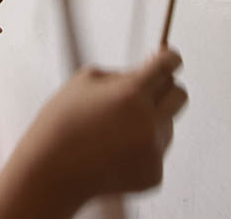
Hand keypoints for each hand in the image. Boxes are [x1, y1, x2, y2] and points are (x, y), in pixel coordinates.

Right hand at [21, 49, 187, 199]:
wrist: (51, 172)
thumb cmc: (63, 121)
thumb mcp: (85, 81)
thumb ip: (122, 72)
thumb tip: (152, 69)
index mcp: (130, 93)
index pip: (167, 67)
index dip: (170, 58)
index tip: (170, 57)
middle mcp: (148, 122)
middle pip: (180, 95)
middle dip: (167, 88)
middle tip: (146, 91)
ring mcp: (153, 151)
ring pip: (168, 124)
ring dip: (151, 120)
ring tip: (115, 130)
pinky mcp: (154, 174)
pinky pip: (157, 150)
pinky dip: (142, 147)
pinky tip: (115, 152)